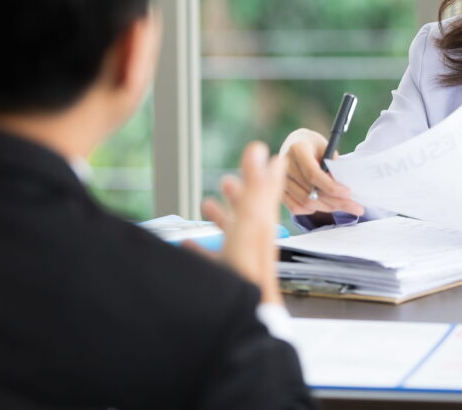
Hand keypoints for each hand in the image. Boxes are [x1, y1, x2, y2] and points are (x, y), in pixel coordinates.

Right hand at [193, 141, 285, 304]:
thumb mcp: (250, 219)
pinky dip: (200, 248)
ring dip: (219, 218)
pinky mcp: (224, 278)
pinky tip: (187, 244)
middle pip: (247, 211)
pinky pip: (211, 259)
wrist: (245, 314)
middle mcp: (253, 241)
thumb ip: (255, 185)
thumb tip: (260, 148)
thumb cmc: (248, 267)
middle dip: (237, 194)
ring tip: (205, 205)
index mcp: (262, 224)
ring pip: (229, 233)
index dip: (270, 173)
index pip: (268, 192)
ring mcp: (238, 260)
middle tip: (226, 180)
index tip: (274, 158)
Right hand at [278, 128, 364, 216]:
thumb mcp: (326, 147)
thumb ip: (332, 165)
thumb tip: (342, 190)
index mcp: (297, 149)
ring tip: (342, 205)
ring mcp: (280, 180)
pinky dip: (312, 210)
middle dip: (336, 202)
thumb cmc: (313, 145)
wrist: (293, 143)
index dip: (331, 187)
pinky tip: (324, 205)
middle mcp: (284, 165)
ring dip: (326, 207)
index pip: (313, 174)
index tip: (348, 193)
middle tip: (355, 207)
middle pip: (310, 192)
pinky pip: (296, 208)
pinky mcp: (280, 191)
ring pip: (305, 203)